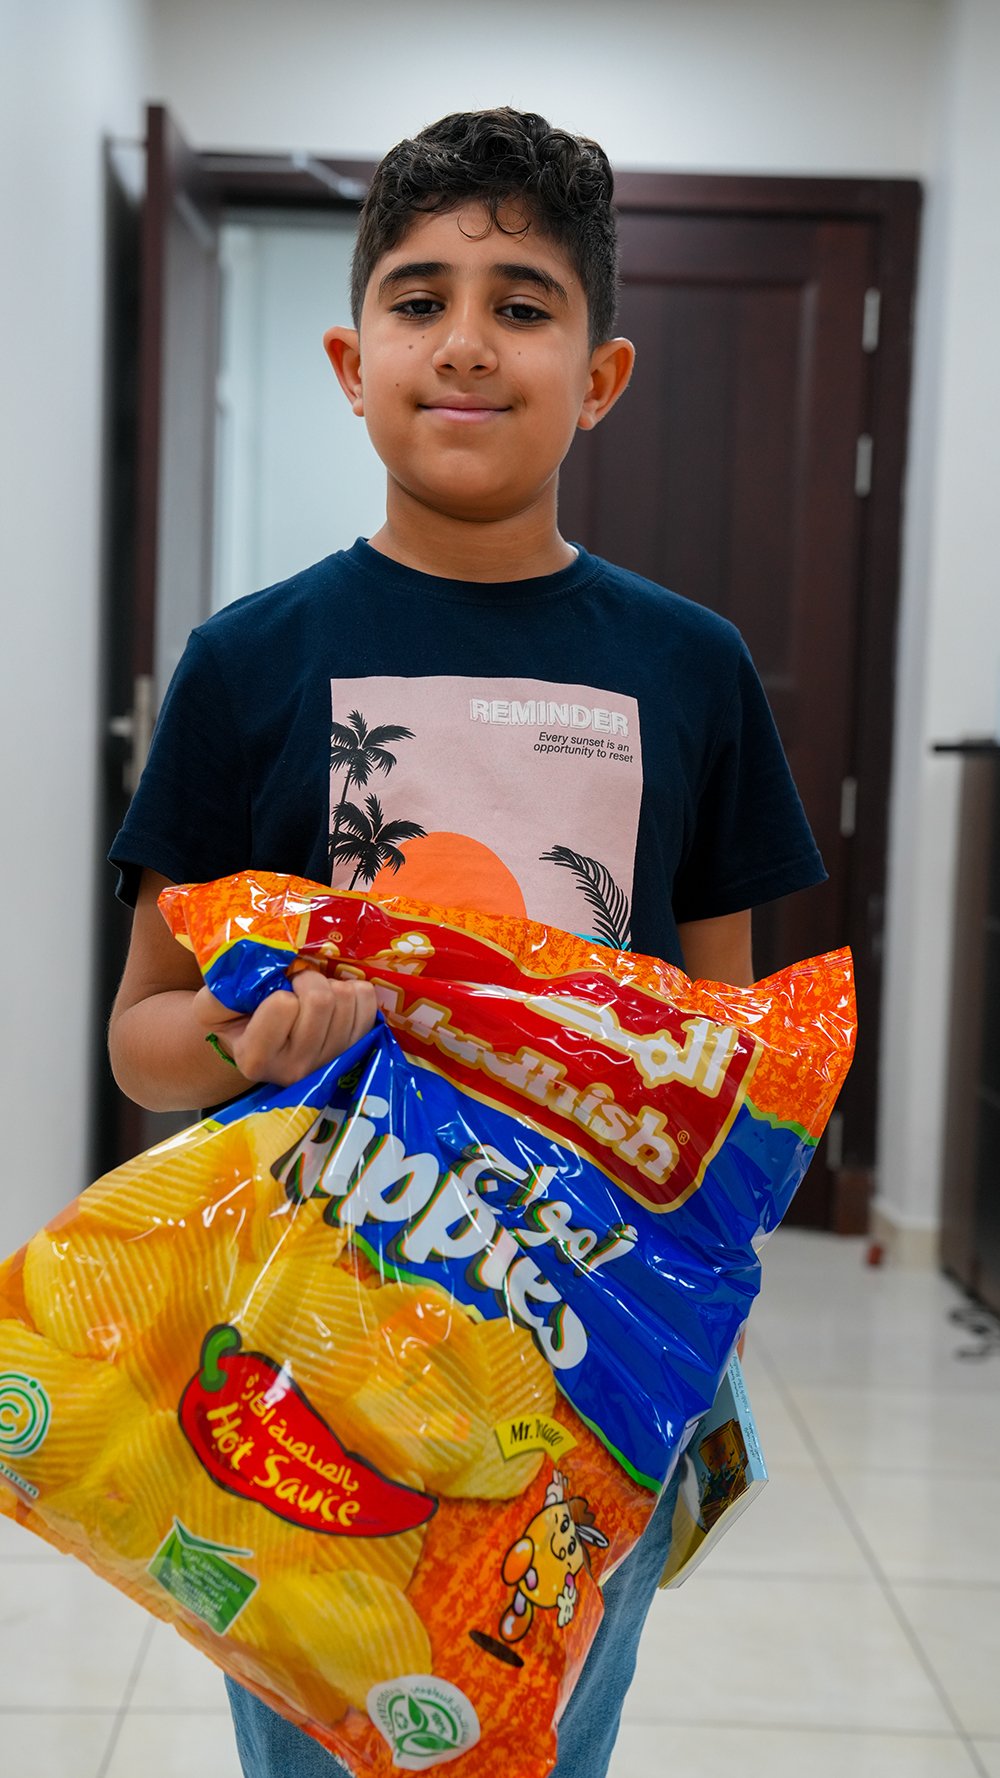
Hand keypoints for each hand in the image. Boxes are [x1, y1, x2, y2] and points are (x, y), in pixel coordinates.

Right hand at [192, 968, 377, 1087]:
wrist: (262, 1043)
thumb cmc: (237, 1021)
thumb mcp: (211, 1009)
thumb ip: (218, 996)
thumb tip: (249, 976)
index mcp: (257, 1059)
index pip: (284, 1005)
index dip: (280, 988)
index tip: (273, 994)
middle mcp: (296, 1068)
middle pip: (320, 1000)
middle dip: (306, 978)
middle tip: (294, 985)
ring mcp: (330, 1061)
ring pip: (346, 998)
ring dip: (329, 983)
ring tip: (311, 993)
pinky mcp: (356, 1048)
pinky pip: (367, 1001)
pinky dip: (352, 988)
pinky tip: (334, 999)